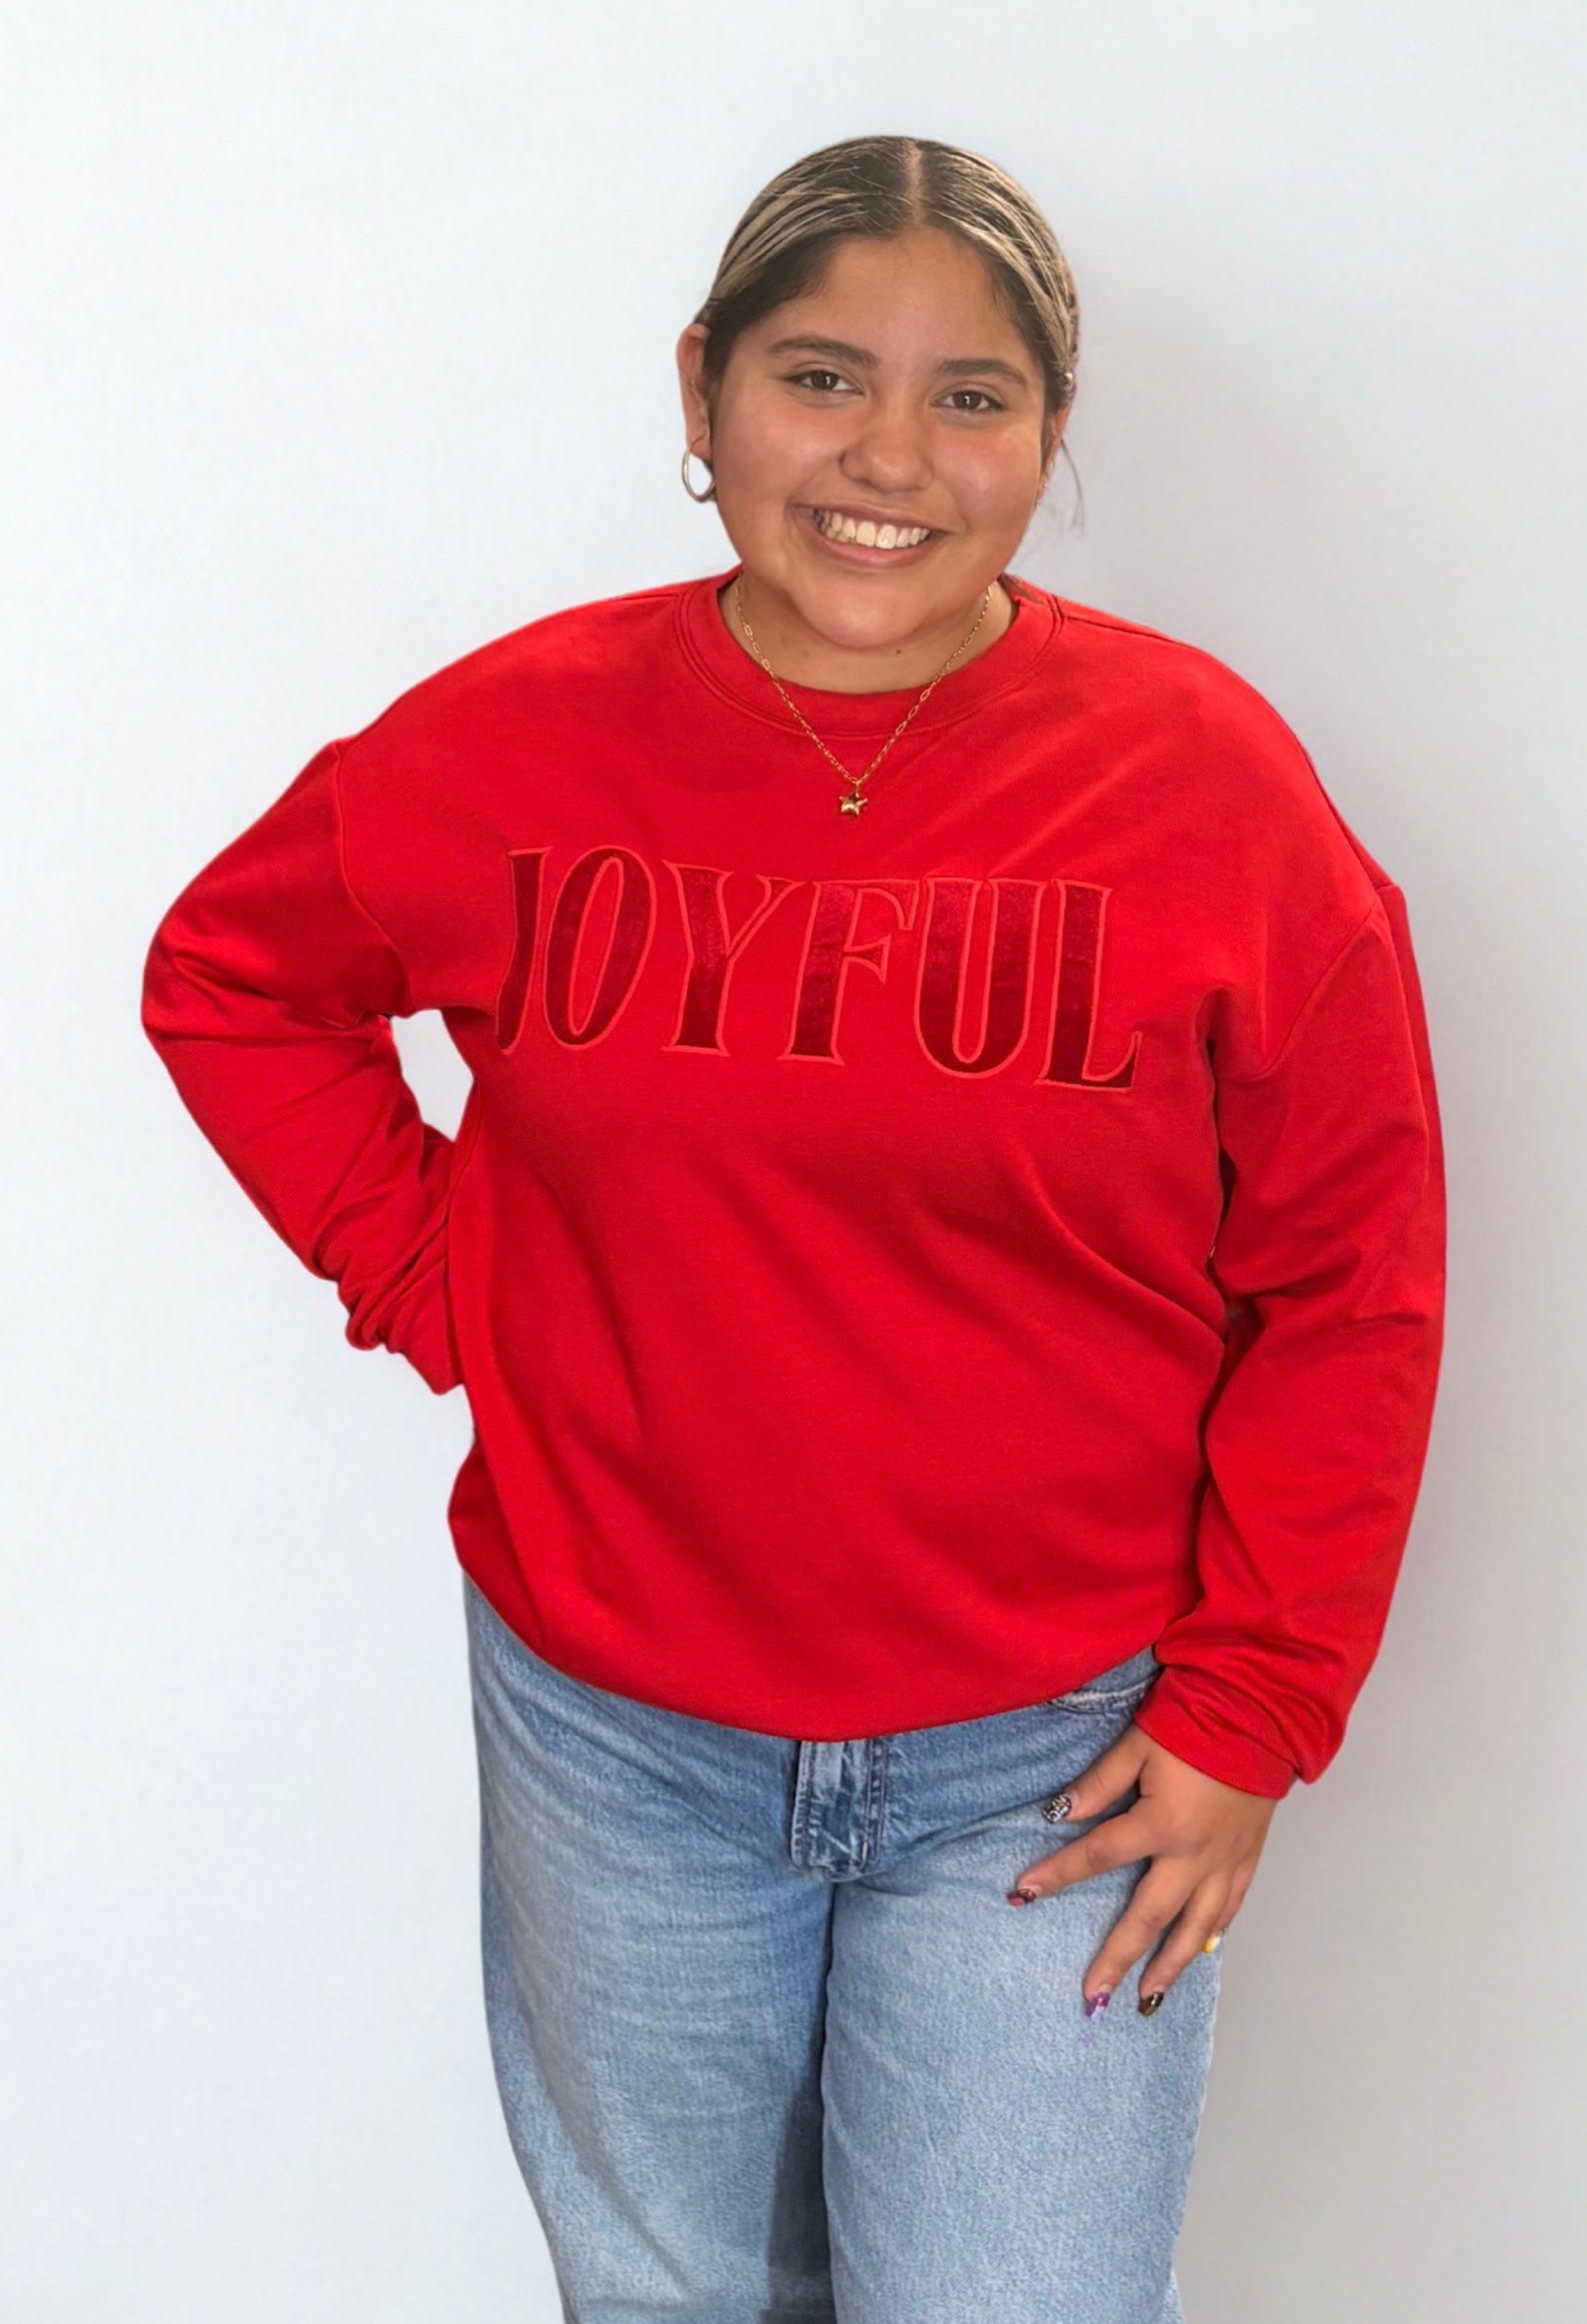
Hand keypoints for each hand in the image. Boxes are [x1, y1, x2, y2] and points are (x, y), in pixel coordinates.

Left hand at [1007, 1724, 1277, 2017]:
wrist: (1260, 1715)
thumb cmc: (1194, 1723)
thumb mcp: (1138, 1745)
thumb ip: (1099, 1784)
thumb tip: (1059, 1814)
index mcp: (1160, 1824)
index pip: (1097, 1856)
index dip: (1056, 1875)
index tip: (1022, 1895)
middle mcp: (1193, 1856)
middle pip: (1148, 1917)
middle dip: (1118, 1958)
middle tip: (1094, 1997)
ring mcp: (1225, 1863)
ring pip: (1195, 1929)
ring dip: (1169, 1967)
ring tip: (1147, 1999)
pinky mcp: (1248, 1860)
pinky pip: (1228, 1910)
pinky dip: (1212, 1935)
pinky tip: (1200, 1952)